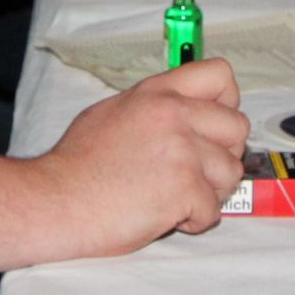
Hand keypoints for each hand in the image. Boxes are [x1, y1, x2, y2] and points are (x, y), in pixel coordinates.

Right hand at [33, 59, 247, 253]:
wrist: (55, 200)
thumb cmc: (76, 164)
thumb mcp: (113, 112)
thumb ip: (154, 107)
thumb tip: (182, 110)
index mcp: (158, 93)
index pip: (221, 75)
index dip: (227, 103)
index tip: (212, 125)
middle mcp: (174, 115)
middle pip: (238, 127)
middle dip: (223, 153)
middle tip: (196, 170)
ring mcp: (182, 152)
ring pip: (232, 172)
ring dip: (210, 191)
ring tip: (176, 196)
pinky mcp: (185, 189)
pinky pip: (214, 210)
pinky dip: (194, 220)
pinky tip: (166, 216)